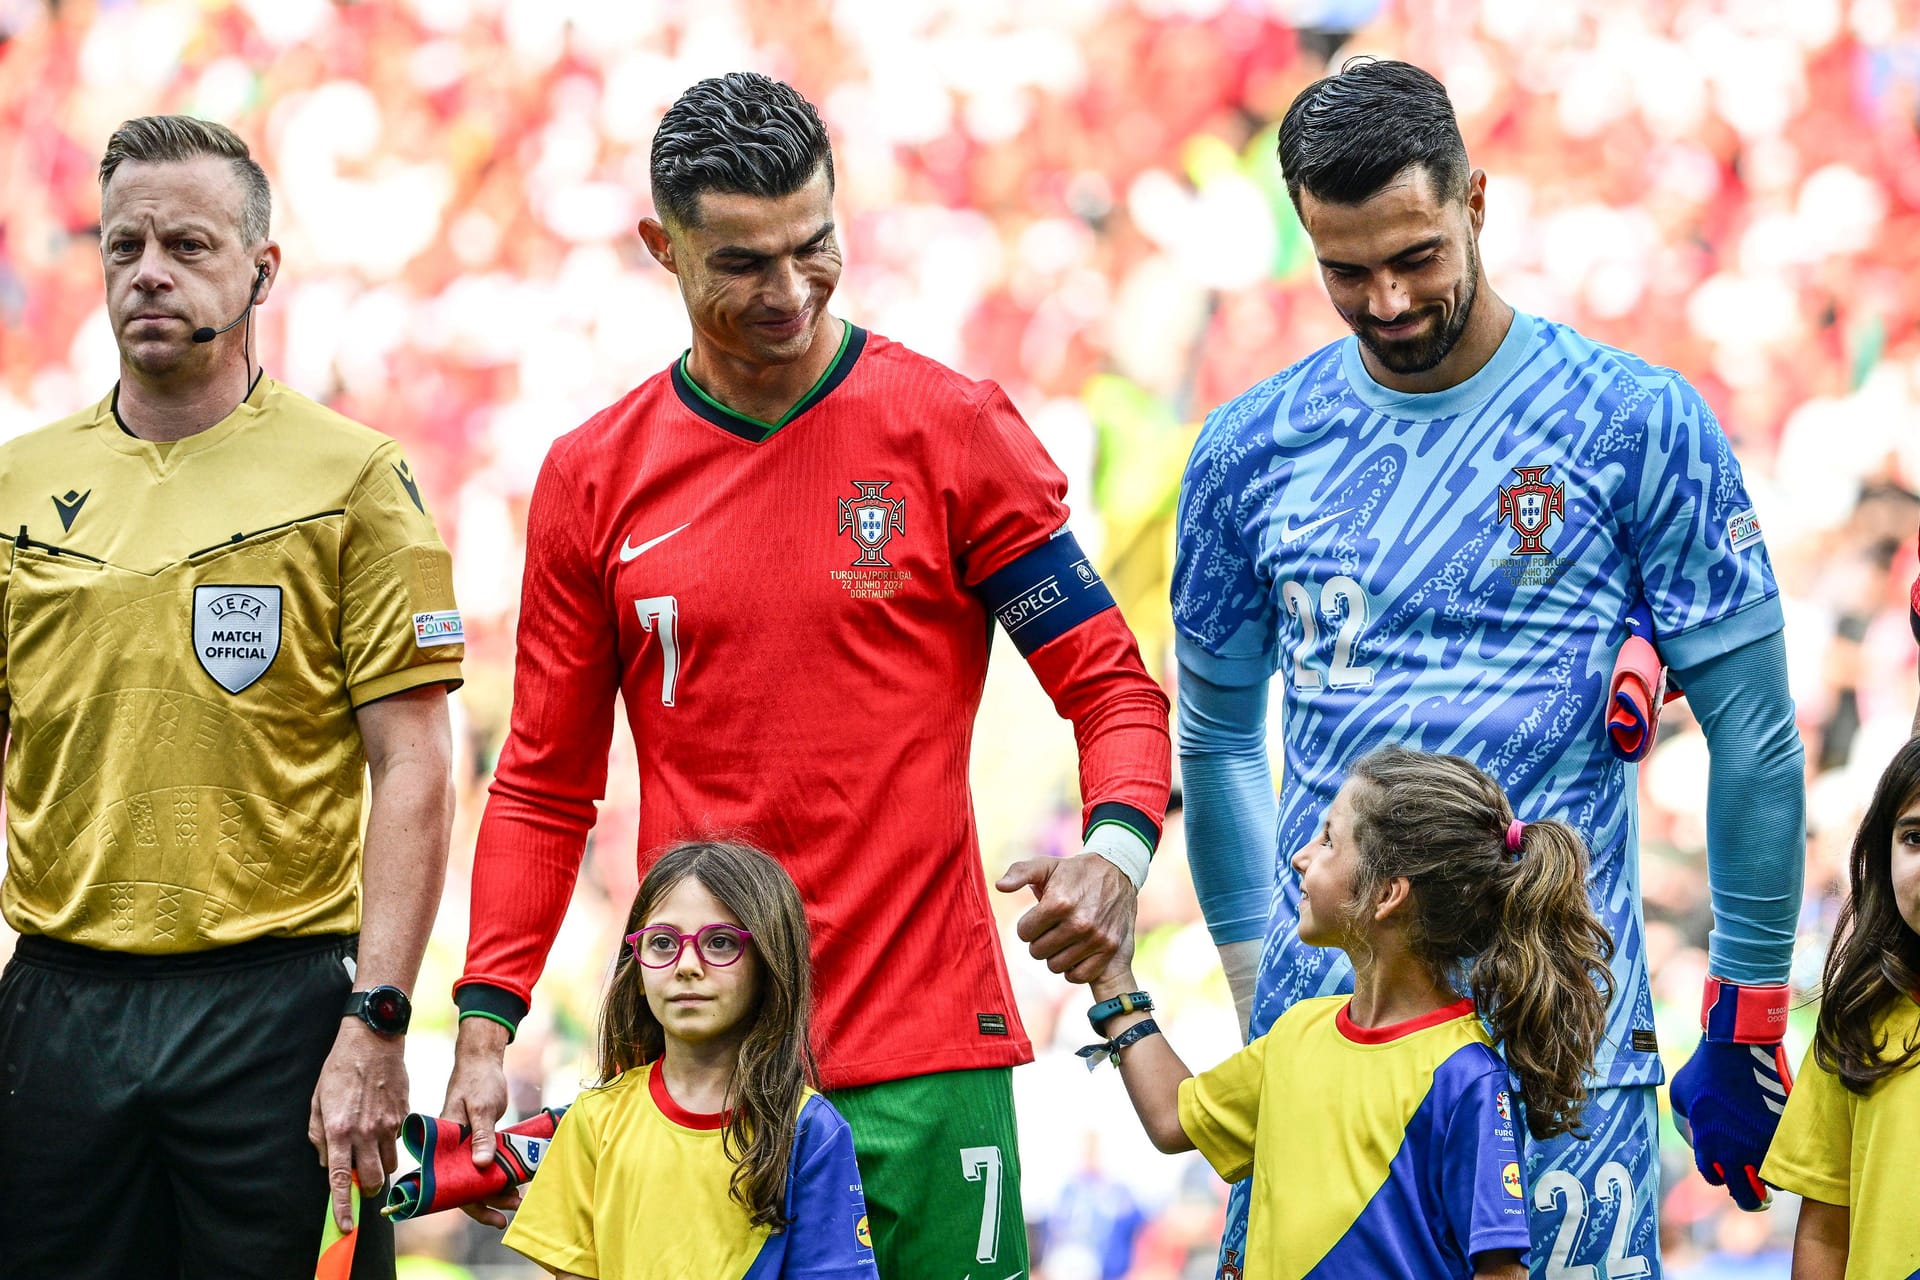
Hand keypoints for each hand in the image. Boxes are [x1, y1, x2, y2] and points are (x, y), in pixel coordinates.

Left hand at [308, 1020, 407, 1232]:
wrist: (373, 1039)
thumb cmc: (339, 1068)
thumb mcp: (317, 1101)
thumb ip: (319, 1136)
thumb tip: (326, 1163)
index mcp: (339, 1130)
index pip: (340, 1179)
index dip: (342, 1206)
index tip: (345, 1226)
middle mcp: (365, 1132)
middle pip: (373, 1180)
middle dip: (366, 1188)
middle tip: (360, 1179)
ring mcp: (388, 1124)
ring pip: (389, 1164)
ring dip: (379, 1165)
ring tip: (370, 1147)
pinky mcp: (403, 1114)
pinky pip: (398, 1141)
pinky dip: (390, 1142)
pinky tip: (380, 1121)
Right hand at [441, 1017, 519, 1227]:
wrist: (482, 1061)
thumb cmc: (477, 1080)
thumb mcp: (481, 1107)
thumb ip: (482, 1135)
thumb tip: (481, 1165)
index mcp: (444, 1143)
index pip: (451, 1182)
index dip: (470, 1202)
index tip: (491, 1215)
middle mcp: (452, 1148)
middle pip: (465, 1185)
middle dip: (487, 1201)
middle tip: (511, 1210)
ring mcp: (465, 1145)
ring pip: (478, 1176)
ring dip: (496, 1189)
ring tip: (517, 1199)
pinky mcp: (479, 1139)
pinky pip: (487, 1163)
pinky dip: (499, 1173)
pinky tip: (515, 1181)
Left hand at [995, 852, 1135, 984]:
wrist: (1116, 872)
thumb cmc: (1074, 872)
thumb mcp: (1045, 865)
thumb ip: (1019, 873)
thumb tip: (1000, 886)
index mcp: (1059, 903)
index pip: (1024, 933)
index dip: (1028, 925)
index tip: (1038, 917)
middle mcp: (1079, 923)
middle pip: (1038, 952)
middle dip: (1040, 940)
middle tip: (1051, 928)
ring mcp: (1096, 937)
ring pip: (1056, 966)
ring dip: (1056, 954)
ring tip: (1063, 938)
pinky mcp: (1110, 948)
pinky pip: (1079, 976)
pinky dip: (1074, 968)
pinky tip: (1076, 951)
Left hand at [1670, 979, 1792, 1211]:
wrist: (1734, 1047)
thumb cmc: (1703, 1068)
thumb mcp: (1681, 1095)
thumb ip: (1687, 1121)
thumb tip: (1695, 1138)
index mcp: (1707, 1146)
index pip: (1715, 1178)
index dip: (1722, 1176)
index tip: (1729, 1171)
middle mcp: (1734, 1153)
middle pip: (1747, 1196)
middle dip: (1752, 1198)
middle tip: (1758, 1195)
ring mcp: (1761, 1145)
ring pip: (1773, 1181)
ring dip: (1773, 1177)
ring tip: (1773, 1168)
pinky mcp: (1783, 1133)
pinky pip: (1791, 1159)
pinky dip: (1789, 1160)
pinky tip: (1786, 1152)